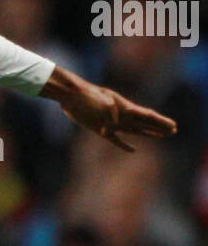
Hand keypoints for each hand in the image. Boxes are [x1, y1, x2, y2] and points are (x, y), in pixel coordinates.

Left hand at [42, 67, 175, 151]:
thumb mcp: (99, 100)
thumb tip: (109, 128)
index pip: (147, 116)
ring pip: (134, 130)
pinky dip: (124, 145)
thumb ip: (108, 112)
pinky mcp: (100, 130)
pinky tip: (132, 150)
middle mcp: (121, 116)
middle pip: (145, 123)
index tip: (173, 126)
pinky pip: (116, 140)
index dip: (160, 121)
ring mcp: (112, 123)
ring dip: (148, 133)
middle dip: (159, 127)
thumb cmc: (86, 95)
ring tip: (161, 136)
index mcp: (124, 107)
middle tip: (173, 130)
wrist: (72, 95)